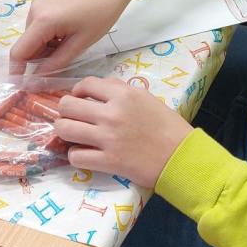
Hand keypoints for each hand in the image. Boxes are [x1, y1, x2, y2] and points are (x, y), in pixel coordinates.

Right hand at [11, 0, 146, 73]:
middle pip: (26, 44)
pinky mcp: (42, 0)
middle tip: (60, 63)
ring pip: (32, 36)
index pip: (19, 53)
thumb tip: (34, 81)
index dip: (18, 72)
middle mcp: (34, 10)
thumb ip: (55, 64)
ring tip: (67, 44)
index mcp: (43, 21)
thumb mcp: (79, 44)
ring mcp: (37, 3)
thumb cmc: (100, 16)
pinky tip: (65, 34)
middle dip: (37, 59)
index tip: (24, 86)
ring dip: (44, 47)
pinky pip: (37, 25)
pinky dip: (46, 35)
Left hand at [55, 76, 192, 186]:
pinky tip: (85, 154)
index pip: (85, 84)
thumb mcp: (146, 98)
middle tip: (72, 118)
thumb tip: (97, 90)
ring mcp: (107, 138)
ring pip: (64, 129)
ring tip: (73, 135)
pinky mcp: (107, 162)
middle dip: (65, 111)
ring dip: (65, 132)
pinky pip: (75, 156)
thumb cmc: (168, 126)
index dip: (77, 91)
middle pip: (67, 105)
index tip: (78, 98)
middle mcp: (111, 113)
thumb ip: (120, 91)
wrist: (182, 156)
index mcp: (123, 94)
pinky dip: (75, 155)